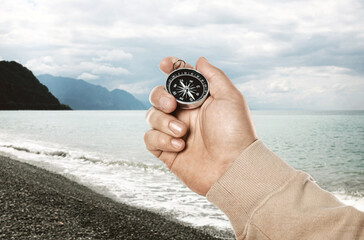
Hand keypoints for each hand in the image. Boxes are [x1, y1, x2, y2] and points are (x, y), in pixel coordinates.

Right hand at [144, 57, 256, 195]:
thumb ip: (213, 76)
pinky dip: (161, 139)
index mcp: (198, 100)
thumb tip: (199, 60)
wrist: (231, 168)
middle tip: (172, 105)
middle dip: (160, 96)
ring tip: (183, 133)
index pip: (178, 79)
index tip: (164, 64)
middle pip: (158, 95)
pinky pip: (149, 138)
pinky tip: (180, 147)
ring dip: (164, 122)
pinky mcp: (166, 150)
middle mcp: (184, 114)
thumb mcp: (230, 98)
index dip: (169, 68)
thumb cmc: (235, 133)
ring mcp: (173, 132)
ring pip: (151, 116)